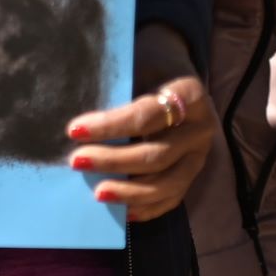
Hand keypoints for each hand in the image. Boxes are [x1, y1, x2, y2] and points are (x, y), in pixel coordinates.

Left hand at [66, 23, 212, 222]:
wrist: (180, 72)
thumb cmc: (153, 65)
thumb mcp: (140, 63)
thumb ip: (120, 89)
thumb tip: (81, 122)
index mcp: (189, 94)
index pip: (145, 116)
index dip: (110, 126)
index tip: (75, 130)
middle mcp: (200, 128)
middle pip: (155, 154)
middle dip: (113, 161)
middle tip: (77, 161)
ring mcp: (200, 155)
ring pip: (166, 183)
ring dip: (129, 191)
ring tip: (98, 193)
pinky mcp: (194, 174)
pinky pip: (172, 198)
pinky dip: (148, 208)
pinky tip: (123, 212)